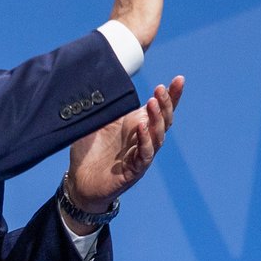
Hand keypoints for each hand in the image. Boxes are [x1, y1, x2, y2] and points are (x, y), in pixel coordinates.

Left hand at [63, 76, 184, 226]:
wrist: (80, 182)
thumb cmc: (89, 151)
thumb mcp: (95, 122)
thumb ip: (104, 105)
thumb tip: (103, 82)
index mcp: (136, 125)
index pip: (159, 109)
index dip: (172, 95)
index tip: (180, 79)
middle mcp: (142, 139)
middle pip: (163, 120)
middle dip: (165, 103)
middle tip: (160, 89)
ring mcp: (140, 155)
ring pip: (157, 136)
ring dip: (156, 119)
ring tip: (152, 103)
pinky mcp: (133, 170)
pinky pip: (145, 155)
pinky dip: (145, 140)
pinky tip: (142, 127)